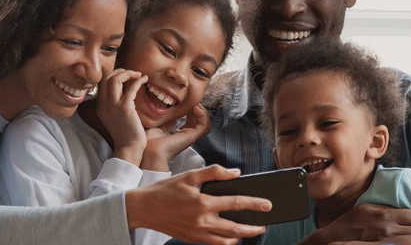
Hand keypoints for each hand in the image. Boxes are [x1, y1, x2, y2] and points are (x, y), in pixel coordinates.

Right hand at [97, 69, 149, 163]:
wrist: (129, 147)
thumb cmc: (126, 133)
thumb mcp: (115, 117)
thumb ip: (115, 104)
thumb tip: (125, 90)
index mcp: (100, 106)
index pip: (101, 83)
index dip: (113, 75)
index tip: (125, 76)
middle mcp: (103, 105)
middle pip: (106, 78)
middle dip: (120, 71)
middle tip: (132, 73)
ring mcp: (113, 106)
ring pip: (115, 79)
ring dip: (128, 73)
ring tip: (138, 75)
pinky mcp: (125, 108)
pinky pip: (131, 88)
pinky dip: (138, 81)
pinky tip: (144, 79)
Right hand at [125, 165, 270, 244]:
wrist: (143, 208)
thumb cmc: (165, 190)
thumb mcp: (189, 175)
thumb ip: (214, 173)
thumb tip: (235, 173)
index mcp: (203, 203)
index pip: (236, 203)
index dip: (254, 204)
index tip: (267, 205)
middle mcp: (202, 221)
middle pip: (236, 228)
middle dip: (253, 227)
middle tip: (264, 225)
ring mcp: (197, 233)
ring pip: (226, 240)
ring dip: (240, 237)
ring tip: (248, 230)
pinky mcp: (192, 239)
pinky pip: (214, 244)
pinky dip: (225, 241)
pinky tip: (229, 234)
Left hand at [141, 104, 211, 170]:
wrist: (150, 150)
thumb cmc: (149, 141)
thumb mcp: (157, 126)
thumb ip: (166, 121)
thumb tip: (173, 116)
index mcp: (177, 134)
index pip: (190, 121)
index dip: (190, 110)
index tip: (185, 102)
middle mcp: (185, 135)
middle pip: (198, 121)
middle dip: (197, 109)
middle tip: (191, 101)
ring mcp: (189, 136)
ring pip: (204, 124)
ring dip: (202, 112)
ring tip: (195, 105)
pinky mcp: (192, 137)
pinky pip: (204, 126)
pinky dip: (203, 116)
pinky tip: (196, 108)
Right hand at [296, 203, 410, 244]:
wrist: (332, 239)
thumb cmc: (349, 224)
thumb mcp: (366, 209)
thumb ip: (385, 209)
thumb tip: (401, 209)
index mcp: (384, 215)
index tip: (410, 224)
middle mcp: (387, 229)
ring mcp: (385, 242)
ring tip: (406, 241)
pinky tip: (399, 244)